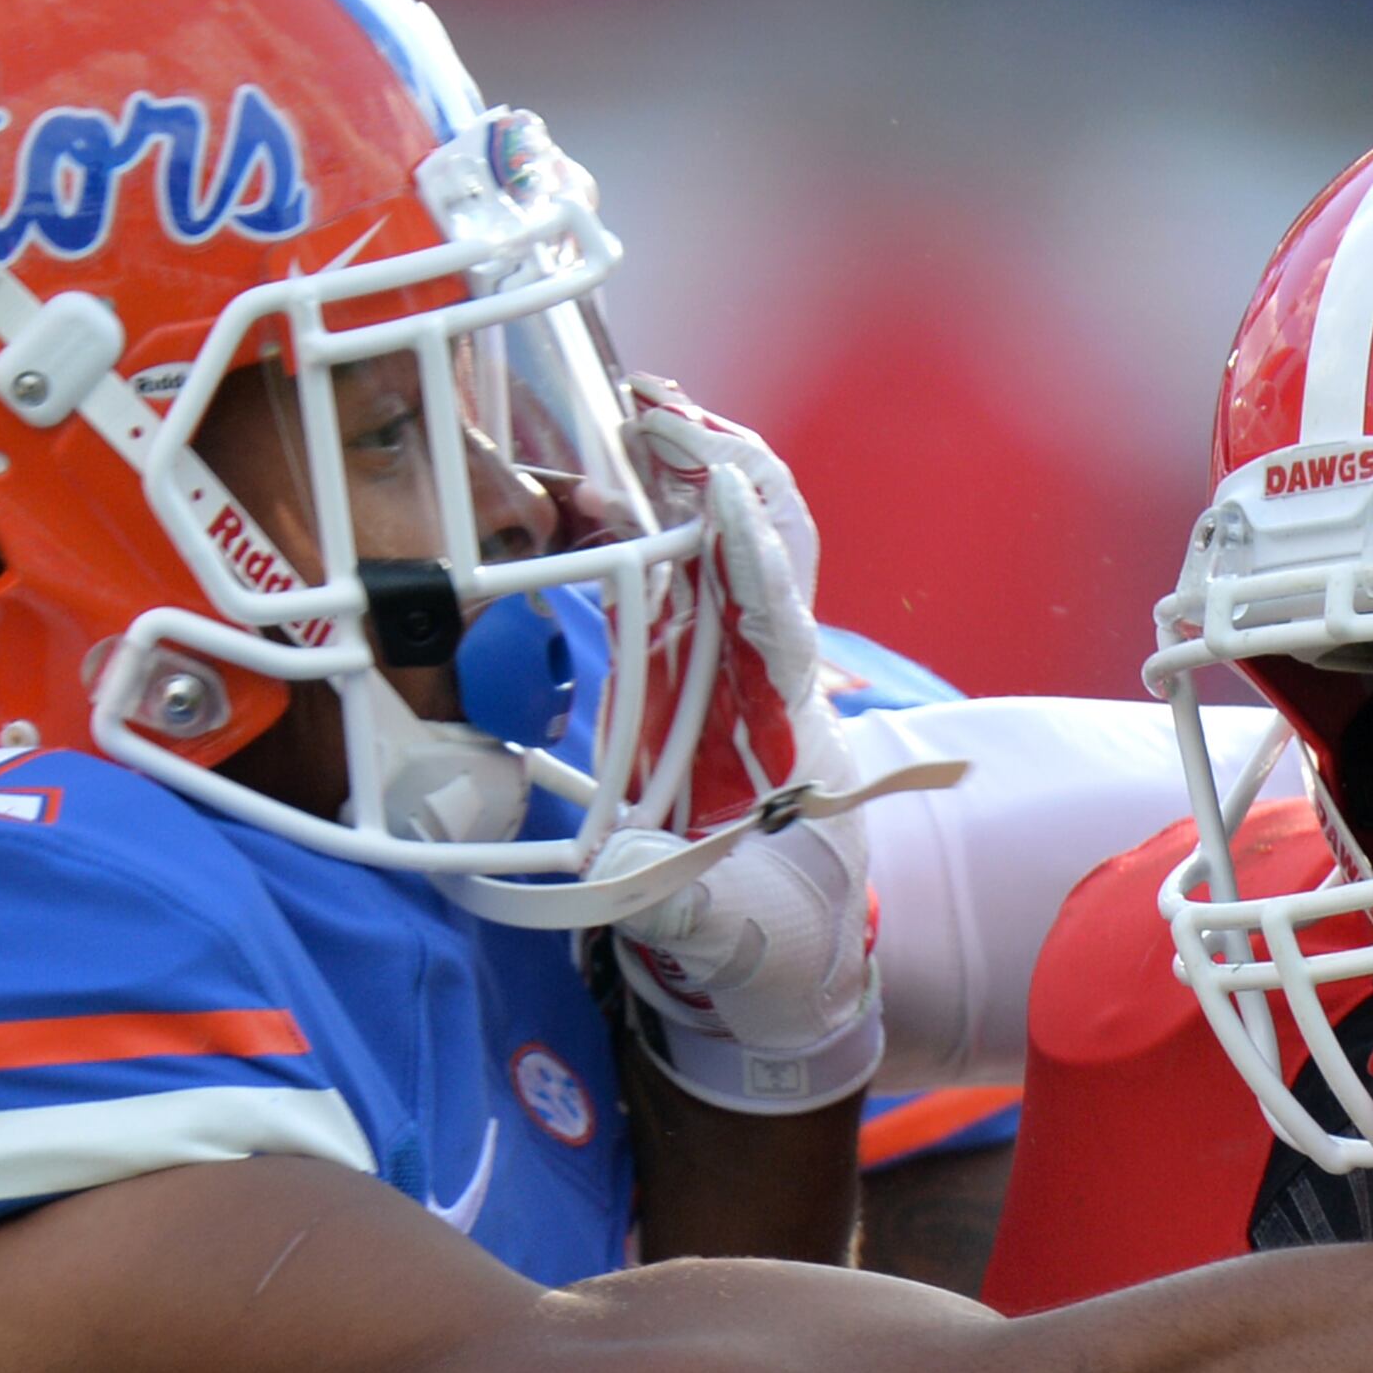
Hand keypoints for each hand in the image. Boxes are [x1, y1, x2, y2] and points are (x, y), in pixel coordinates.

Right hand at [606, 384, 883, 1112]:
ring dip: (670, 475)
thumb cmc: (778, 944)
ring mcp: (721, 670)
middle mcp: (764, 675)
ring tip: (616, 412)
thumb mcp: (732, 937)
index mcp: (791, 723)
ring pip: (710, 544)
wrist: (787, 968)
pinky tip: (582, 486)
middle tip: (647, 404)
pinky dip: (631, 525)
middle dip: (713, 463)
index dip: (749, 544)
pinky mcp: (678, 682)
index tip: (713, 482)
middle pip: (758, 538)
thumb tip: (617, 869)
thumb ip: (680, 909)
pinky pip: (664, 584)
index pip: (778, 608)